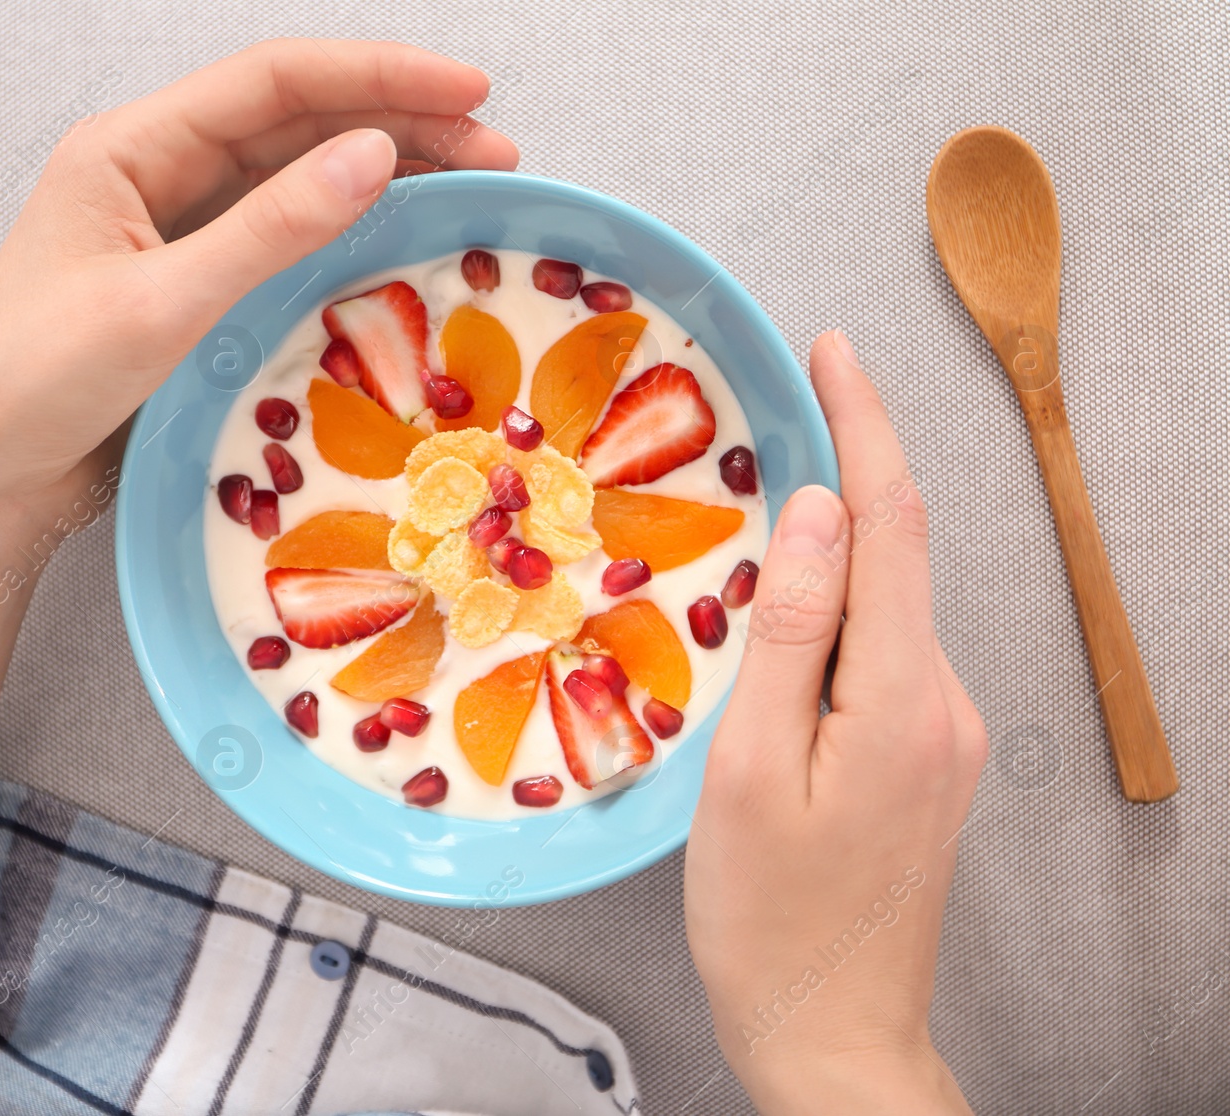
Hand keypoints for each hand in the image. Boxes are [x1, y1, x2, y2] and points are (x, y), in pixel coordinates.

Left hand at [0, 42, 518, 1115]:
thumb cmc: (38, 389)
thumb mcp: (160, 307)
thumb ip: (268, 231)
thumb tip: (375, 155)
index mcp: (129, 149)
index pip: (273, 83)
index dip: (378, 75)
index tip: (470, 85)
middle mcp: (154, 175)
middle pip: (294, 122)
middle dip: (398, 122)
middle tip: (498, 149)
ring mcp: (172, 232)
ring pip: (295, 179)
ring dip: (382, 176)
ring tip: (472, 185)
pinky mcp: (190, 289)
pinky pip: (281, 241)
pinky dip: (345, 235)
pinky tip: (401, 243)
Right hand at [684, 332, 986, 1112]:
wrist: (831, 1032)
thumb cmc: (769, 916)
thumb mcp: (753, 768)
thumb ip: (794, 631)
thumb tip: (821, 512)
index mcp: (903, 695)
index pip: (892, 522)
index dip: (863, 426)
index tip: (832, 350)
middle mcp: (944, 702)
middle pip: (893, 557)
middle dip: (840, 480)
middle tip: (770, 427)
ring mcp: (943, 734)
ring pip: (883, 609)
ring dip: (827, 559)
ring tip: (750, 544)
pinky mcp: (925, 759)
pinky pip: (878, 657)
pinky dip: (831, 621)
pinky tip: (778, 636)